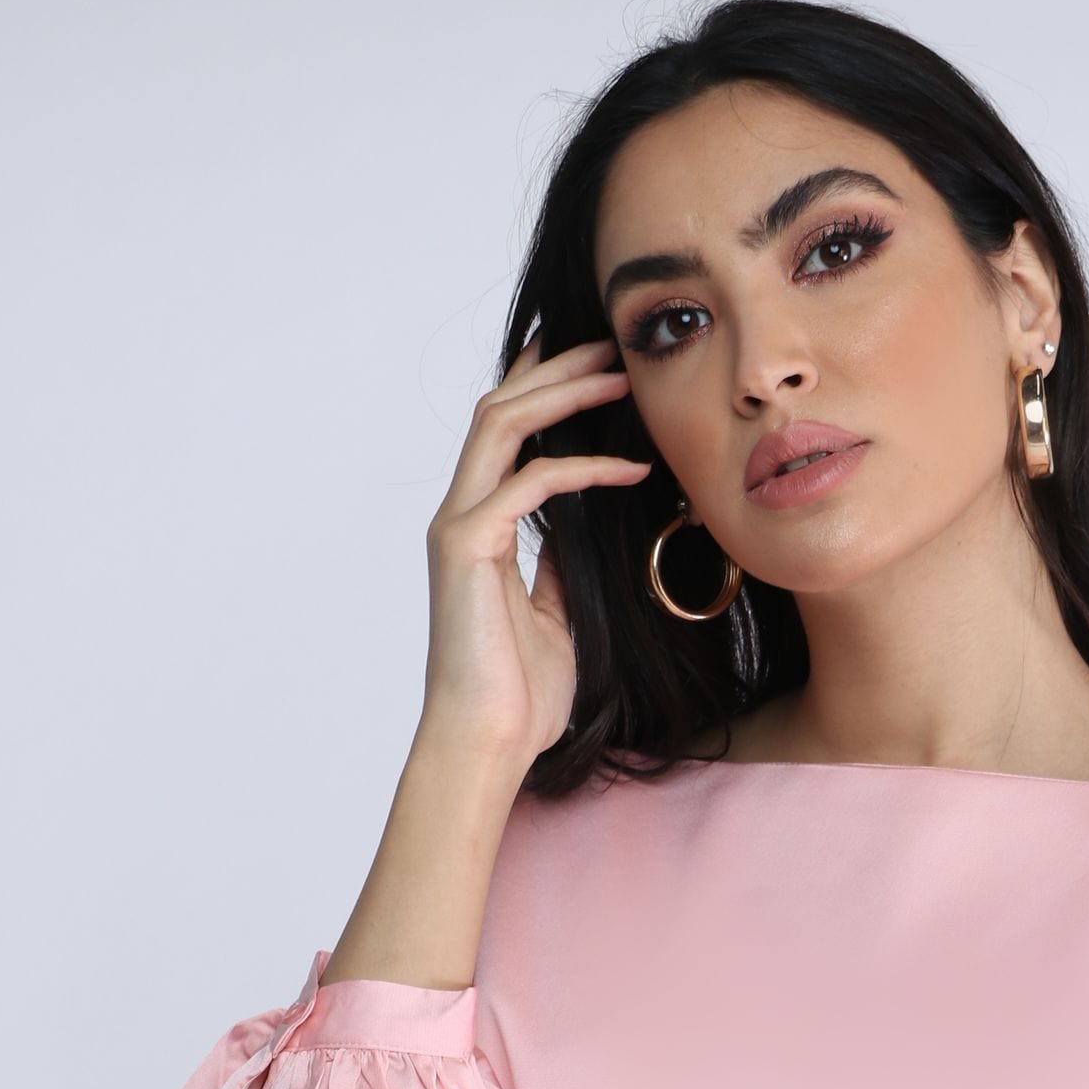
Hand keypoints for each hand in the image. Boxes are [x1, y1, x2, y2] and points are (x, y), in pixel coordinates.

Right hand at [418, 329, 649, 775]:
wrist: (489, 744)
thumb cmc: (521, 695)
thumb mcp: (557, 616)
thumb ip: (561, 565)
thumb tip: (587, 529)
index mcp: (478, 526)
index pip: (506, 434)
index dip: (542, 387)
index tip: (593, 358)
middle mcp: (461, 515)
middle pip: (501, 409)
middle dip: (557, 369)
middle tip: (614, 345)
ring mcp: (457, 527)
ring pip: (502, 425)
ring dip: (563, 392)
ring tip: (619, 374)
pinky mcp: (465, 548)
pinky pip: (529, 484)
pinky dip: (583, 469)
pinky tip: (630, 470)